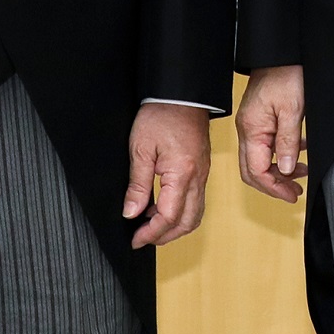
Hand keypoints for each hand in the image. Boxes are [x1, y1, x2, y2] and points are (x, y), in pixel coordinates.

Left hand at [122, 103, 211, 248]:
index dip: (151, 233)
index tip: (135, 239)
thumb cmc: (161, 115)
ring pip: (195, 214)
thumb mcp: (141, 149)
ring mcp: (203, 174)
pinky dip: (180, 212)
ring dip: (174, 226)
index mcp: (182, 173)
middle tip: (142, 237)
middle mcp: (198, 178)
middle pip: (187, 222)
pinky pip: (196, 200)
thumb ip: (137, 185)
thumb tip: (131, 213)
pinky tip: (161, 206)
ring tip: (150, 224)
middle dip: (164, 236)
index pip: (169, 217)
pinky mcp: (202, 169)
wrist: (182, 94)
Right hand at [235, 65, 306, 202]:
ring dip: (280, 170)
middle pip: (253, 170)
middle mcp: (247, 130)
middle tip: (296, 192)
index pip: (256, 171)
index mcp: (252, 130)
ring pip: (260, 159)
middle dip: (274, 184)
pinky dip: (281, 153)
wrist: (280, 53)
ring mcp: (251, 124)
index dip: (274, 188)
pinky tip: (299, 151)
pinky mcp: (259, 119)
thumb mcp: (293, 110)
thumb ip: (288, 142)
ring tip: (302, 173)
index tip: (292, 195)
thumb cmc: (285, 75)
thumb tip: (285, 169)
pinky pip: (266, 144)